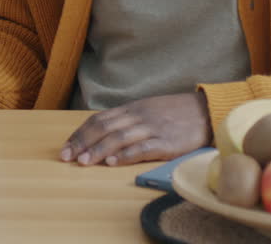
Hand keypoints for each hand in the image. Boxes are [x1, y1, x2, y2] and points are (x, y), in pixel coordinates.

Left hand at [59, 92, 211, 165]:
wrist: (206, 111)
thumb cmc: (174, 113)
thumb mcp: (146, 110)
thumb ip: (125, 120)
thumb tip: (100, 132)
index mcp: (131, 109)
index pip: (98, 120)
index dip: (79, 134)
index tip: (65, 148)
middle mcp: (138, 117)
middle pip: (104, 128)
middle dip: (83, 143)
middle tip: (67, 157)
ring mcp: (152, 128)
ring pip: (120, 137)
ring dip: (100, 150)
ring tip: (85, 162)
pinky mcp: (167, 142)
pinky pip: (144, 148)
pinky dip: (127, 155)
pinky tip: (114, 162)